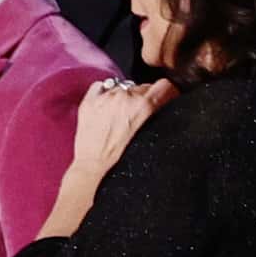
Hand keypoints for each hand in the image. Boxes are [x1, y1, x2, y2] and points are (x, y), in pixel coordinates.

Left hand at [41, 80, 172, 236]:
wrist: (95, 170)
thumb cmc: (123, 161)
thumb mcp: (151, 137)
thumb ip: (157, 115)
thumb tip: (163, 104)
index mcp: (144, 106)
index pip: (165, 85)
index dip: (166, 93)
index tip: (164, 100)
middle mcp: (125, 96)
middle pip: (144, 87)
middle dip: (144, 98)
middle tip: (138, 116)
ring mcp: (105, 97)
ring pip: (124, 86)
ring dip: (124, 97)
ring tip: (120, 116)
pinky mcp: (89, 101)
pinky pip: (102, 86)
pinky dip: (105, 94)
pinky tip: (105, 109)